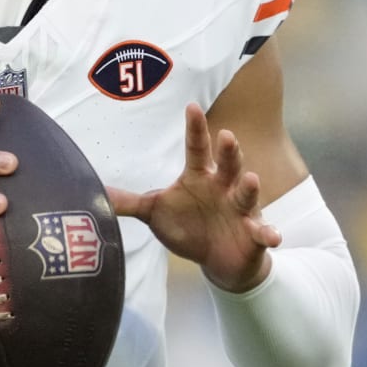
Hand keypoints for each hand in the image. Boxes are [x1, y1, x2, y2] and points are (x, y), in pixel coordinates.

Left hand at [108, 103, 282, 292]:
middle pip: (227, 164)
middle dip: (228, 152)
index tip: (192, 106)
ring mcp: (242, 210)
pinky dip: (267, 234)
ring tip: (251, 180)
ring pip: (247, 194)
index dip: (195, 128)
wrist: (219, 260)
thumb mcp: (155, 213)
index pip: (197, 148)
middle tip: (226, 137)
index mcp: (200, 176)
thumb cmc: (188, 227)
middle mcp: (224, 187)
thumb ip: (129, 202)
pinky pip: (263, 233)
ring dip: (250, 188)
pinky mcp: (255, 234)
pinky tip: (271, 237)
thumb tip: (95, 192)